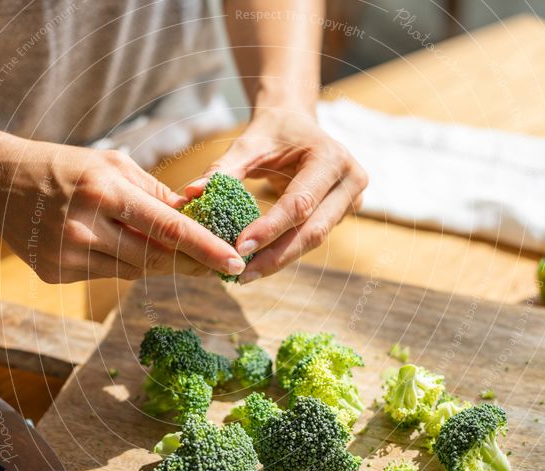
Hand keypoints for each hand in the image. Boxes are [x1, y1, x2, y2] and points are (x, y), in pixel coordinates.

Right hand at [0, 137, 245, 282]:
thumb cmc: (63, 165)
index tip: (235, 263)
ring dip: (155, 262)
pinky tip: (113, 245)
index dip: (206, 249)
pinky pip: (106, 275)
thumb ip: (154, 193)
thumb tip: (195, 217)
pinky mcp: (54, 274)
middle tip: (218, 264)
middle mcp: (84, 227)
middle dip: (188, 262)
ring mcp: (66, 256)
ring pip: (132, 271)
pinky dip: (121, 263)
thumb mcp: (112, 164)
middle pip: (154, 258)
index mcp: (103, 191)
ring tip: (165, 247)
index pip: (167, 229)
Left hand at [186, 109, 366, 283]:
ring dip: (279, 260)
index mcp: (332, 157)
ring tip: (246, 274)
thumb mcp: (248, 144)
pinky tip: (260, 264)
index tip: (239, 247)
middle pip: (313, 230)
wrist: (297, 123)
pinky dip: (285, 252)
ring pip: (314, 240)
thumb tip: (192, 192)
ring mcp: (352, 199)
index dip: (270, 228)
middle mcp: (350, 180)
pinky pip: (311, 238)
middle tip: (241, 274)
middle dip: (276, 256)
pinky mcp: (342, 213)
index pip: (299, 203)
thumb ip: (223, 169)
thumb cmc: (273, 131)